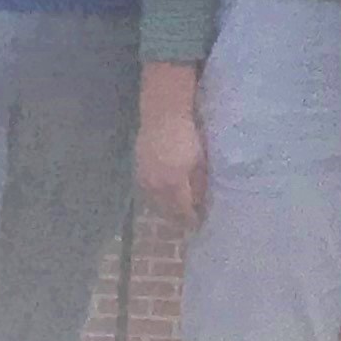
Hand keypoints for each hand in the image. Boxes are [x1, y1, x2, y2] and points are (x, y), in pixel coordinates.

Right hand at [135, 108, 206, 233]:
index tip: (199, 224)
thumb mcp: (200, 159)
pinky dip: (156, 200)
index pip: (182, 210)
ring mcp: (144, 180)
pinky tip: (165, 198)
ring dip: (166, 210)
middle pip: (166, 211)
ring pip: (155, 204)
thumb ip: (199, 183)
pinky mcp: (138, 173)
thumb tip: (201, 202)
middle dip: (178, 218)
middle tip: (189, 222)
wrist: (163, 116)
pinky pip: (147, 194)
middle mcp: (156, 185)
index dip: (191, 219)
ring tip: (178, 213)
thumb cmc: (187, 135)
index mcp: (174, 182)